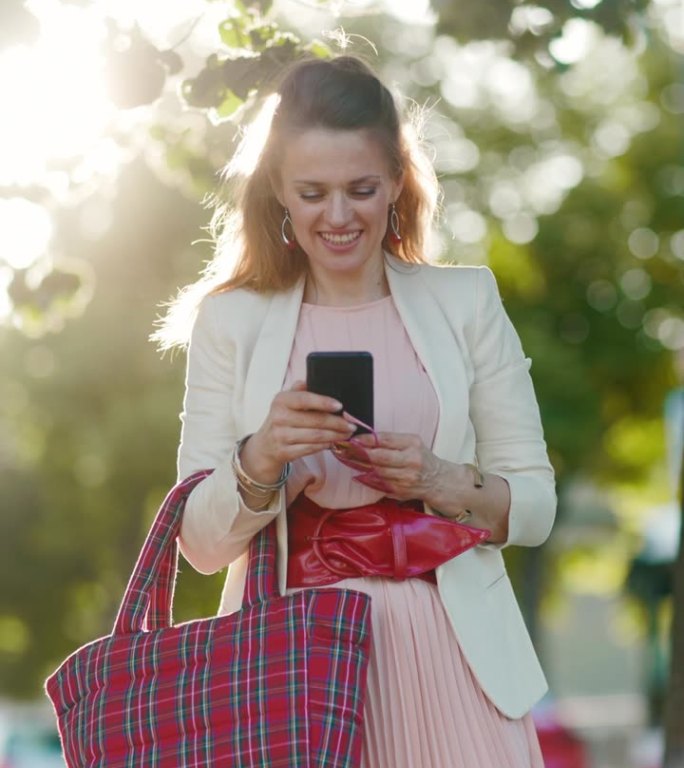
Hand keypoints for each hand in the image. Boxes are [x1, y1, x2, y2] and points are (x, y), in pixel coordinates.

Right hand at [240, 381, 354, 482]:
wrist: (264, 446)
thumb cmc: (282, 419)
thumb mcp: (286, 401)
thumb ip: (300, 390)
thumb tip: (317, 380)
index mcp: (281, 400)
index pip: (304, 399)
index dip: (323, 402)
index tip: (340, 405)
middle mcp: (279, 418)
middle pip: (315, 421)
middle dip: (338, 423)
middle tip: (352, 424)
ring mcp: (281, 436)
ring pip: (316, 437)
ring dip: (336, 435)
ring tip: (347, 433)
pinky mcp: (284, 452)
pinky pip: (311, 449)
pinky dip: (325, 445)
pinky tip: (334, 442)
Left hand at [344, 431, 444, 501]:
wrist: (438, 480)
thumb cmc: (421, 457)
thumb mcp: (412, 442)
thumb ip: (390, 439)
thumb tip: (365, 436)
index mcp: (412, 444)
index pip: (385, 440)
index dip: (366, 439)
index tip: (352, 438)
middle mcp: (411, 461)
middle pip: (379, 457)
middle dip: (359, 453)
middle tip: (343, 449)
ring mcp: (406, 479)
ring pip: (376, 472)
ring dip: (358, 466)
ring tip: (345, 458)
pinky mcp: (400, 491)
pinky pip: (379, 484)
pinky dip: (366, 478)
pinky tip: (357, 473)